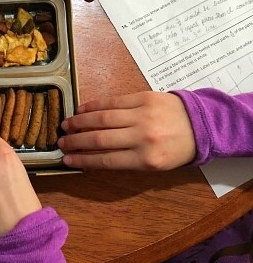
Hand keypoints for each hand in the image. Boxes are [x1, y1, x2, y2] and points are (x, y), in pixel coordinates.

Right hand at [59, 91, 195, 170]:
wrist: (201, 124)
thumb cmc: (177, 149)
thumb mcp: (155, 164)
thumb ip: (127, 161)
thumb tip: (94, 157)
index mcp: (147, 159)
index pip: (106, 160)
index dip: (83, 160)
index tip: (67, 160)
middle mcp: (142, 138)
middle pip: (100, 139)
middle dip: (76, 141)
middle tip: (61, 142)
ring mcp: (142, 115)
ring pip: (102, 118)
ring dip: (80, 122)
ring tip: (66, 125)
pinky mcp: (143, 98)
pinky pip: (112, 101)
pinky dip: (94, 106)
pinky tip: (81, 110)